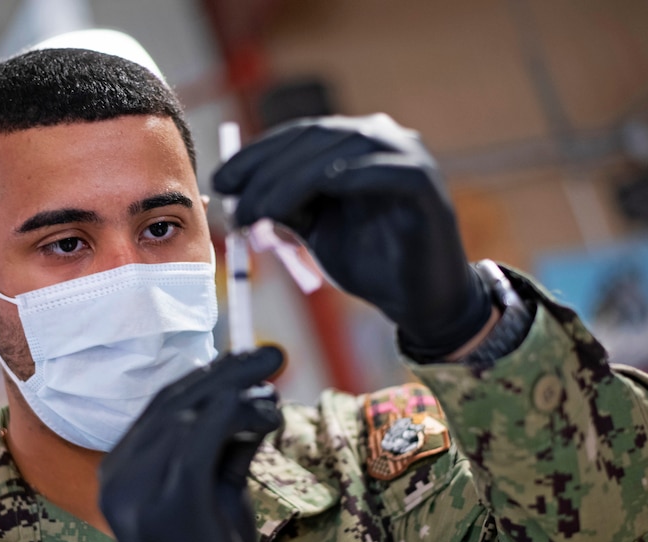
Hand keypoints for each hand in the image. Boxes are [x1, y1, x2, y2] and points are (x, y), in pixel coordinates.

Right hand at [98, 346, 283, 541]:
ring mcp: (138, 488)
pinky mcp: (170, 501)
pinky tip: (269, 414)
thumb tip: (255, 401)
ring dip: (239, 389)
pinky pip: (204, 436)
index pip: (163, 407)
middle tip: (273, 352)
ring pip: (191, 412)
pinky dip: (239, 414)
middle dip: (228, 370)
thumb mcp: (217, 495)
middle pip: (175, 402)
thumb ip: (227, 449)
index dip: (207, 376)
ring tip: (276, 381)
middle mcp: (119, 474)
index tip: (247, 360)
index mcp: (120, 471)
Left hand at [213, 113, 491, 359]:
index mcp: (354, 143)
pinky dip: (352, 177)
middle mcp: (382, 139)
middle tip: (235, 203)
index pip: (299, 135)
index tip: (221, 180)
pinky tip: (322, 190)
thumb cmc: (368, 261)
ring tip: (262, 211)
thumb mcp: (313, 227)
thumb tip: (236, 192)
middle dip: (268, 170)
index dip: (257, 154)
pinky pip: (387, 172)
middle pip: (316, 139)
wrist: (417, 300)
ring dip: (295, 180)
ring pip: (343, 152)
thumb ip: (283, 204)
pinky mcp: (426, 185)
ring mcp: (408, 158)